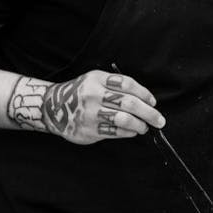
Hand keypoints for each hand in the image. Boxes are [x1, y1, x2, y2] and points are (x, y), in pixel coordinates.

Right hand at [42, 69, 164, 144]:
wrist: (52, 107)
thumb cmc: (80, 93)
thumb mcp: (94, 80)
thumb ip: (115, 86)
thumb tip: (144, 100)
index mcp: (98, 79)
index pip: (127, 84)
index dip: (144, 93)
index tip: (152, 102)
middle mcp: (94, 94)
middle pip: (129, 103)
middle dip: (149, 113)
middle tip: (159, 119)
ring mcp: (91, 113)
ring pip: (124, 119)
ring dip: (139, 124)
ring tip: (145, 127)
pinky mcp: (89, 129)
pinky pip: (115, 132)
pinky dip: (128, 132)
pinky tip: (132, 131)